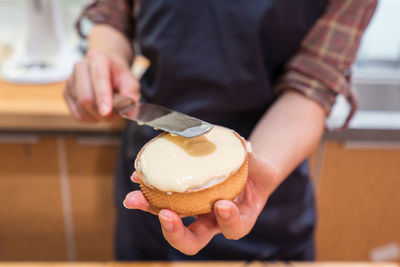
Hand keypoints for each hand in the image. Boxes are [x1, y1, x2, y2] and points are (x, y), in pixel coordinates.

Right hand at [64, 49, 139, 121]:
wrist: (105, 67)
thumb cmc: (118, 76)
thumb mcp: (131, 82)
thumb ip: (132, 96)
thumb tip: (129, 114)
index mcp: (98, 59)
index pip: (99, 78)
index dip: (102, 97)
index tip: (106, 112)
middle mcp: (80, 66)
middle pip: (86, 97)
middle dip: (101, 112)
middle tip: (115, 115)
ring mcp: (70, 79)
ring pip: (80, 107)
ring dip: (97, 116)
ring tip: (108, 112)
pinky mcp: (66, 92)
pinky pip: (77, 114)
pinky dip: (90, 118)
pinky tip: (97, 112)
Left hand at [124, 152, 279, 254]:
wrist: (246, 172)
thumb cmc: (257, 174)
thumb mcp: (263, 168)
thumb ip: (254, 162)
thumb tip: (244, 150)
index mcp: (238, 219)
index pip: (234, 229)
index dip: (228, 221)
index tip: (222, 205)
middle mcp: (213, 223)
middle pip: (192, 241)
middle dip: (176, 233)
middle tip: (167, 215)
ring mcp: (195, 213)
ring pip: (171, 222)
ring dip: (151, 210)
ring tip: (135, 198)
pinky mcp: (182, 199)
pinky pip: (163, 200)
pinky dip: (149, 192)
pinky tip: (139, 177)